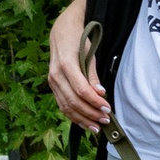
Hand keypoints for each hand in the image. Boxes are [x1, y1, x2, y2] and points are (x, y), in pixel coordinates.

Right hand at [46, 0, 110, 130]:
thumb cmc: (78, 40)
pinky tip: (84, 122)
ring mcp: (52, 82)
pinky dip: (73, 116)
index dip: (95, 102)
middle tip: (105, 120)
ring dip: (82, 119)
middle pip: (73, 101)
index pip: (81, 90)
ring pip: (66, 107)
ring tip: (97, 127)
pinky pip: (62, 105)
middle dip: (91, 113)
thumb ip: (93, 74)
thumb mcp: (89, 53)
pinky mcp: (52, 86)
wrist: (61, 32)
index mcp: (66, 65)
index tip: (107, 108)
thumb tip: (100, 92)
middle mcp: (56, 75)